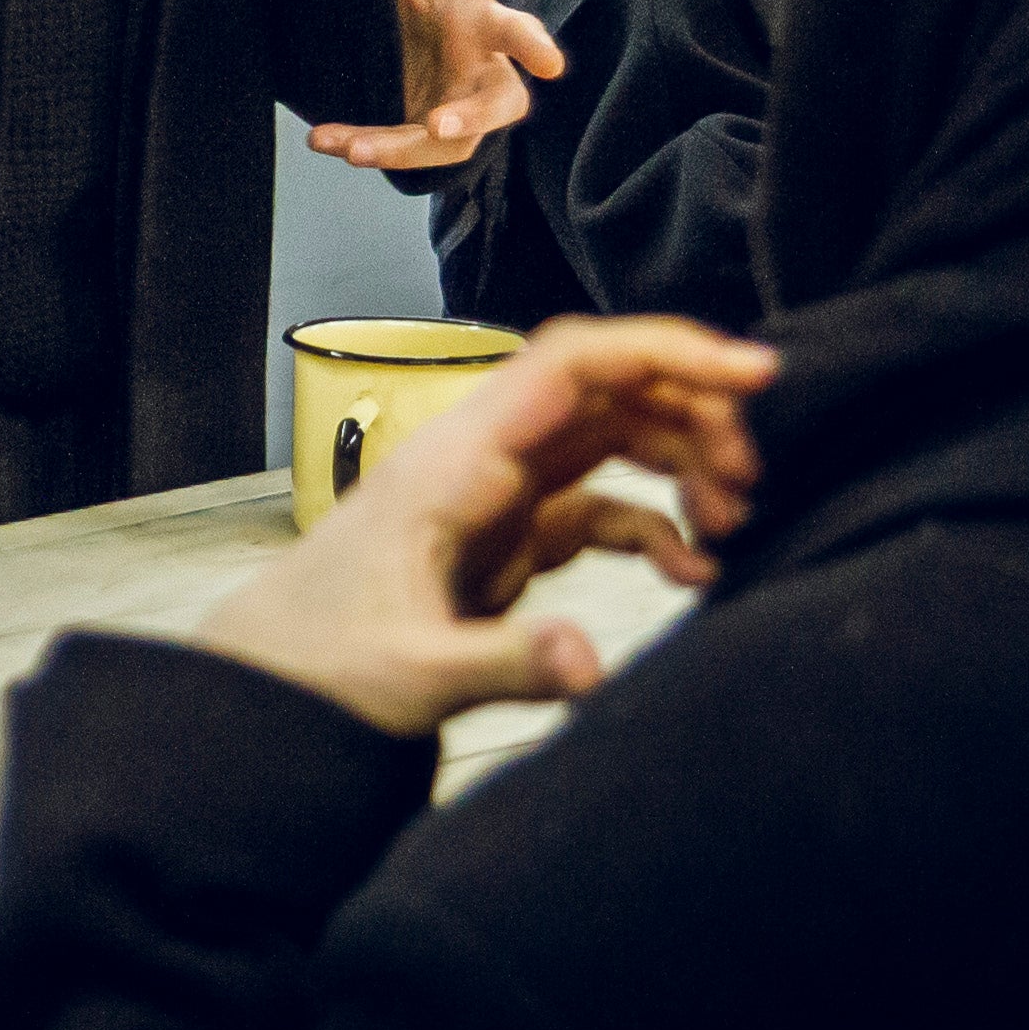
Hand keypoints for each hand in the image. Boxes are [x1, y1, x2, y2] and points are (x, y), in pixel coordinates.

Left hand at [193, 314, 775, 739]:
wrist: (273, 679)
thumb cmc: (323, 661)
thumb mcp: (410, 674)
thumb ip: (502, 662)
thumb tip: (591, 663)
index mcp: (459, 460)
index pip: (570, 363)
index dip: (663, 350)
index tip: (753, 371)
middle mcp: (483, 458)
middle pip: (606, 388)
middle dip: (692, 410)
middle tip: (755, 476)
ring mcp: (499, 493)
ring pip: (609, 436)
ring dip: (681, 461)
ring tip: (736, 521)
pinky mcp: (509, 537)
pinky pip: (600, 503)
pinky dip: (656, 524)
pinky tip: (695, 571)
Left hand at [307, 0, 562, 169]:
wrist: (393, 33)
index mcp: (484, 25)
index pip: (518, 33)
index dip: (533, 47)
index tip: (550, 63)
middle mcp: (480, 73)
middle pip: (499, 103)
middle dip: (473, 115)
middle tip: (442, 125)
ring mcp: (456, 111)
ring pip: (447, 144)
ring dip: (401, 147)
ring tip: (352, 147)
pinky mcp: (423, 136)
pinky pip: (403, 151)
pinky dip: (365, 145)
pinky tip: (326, 139)